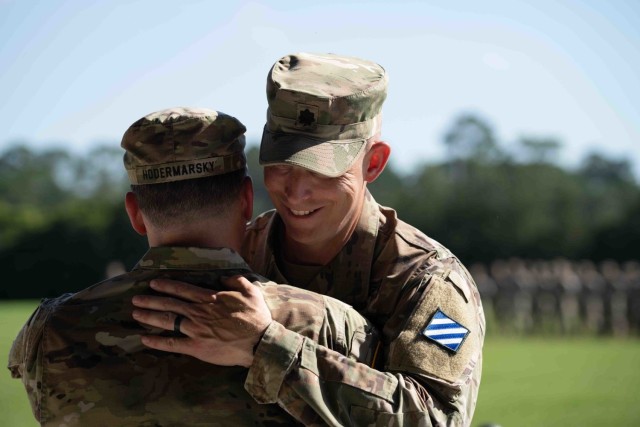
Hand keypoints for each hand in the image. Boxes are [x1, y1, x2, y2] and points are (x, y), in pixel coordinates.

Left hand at [131, 275, 271, 366]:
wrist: (259, 342)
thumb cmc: (256, 317)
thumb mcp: (250, 291)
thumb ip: (235, 281)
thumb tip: (223, 277)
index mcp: (210, 298)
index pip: (183, 289)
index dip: (166, 285)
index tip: (153, 283)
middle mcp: (199, 312)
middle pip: (170, 304)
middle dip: (151, 300)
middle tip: (136, 298)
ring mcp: (195, 330)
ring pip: (167, 321)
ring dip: (149, 316)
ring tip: (136, 314)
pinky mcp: (196, 347)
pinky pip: (172, 343)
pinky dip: (157, 341)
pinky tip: (145, 339)